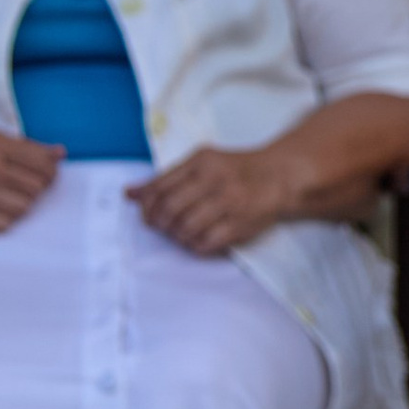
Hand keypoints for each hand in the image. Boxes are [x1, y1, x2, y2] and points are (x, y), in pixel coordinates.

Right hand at [0, 127, 62, 234]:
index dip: (50, 169)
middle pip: (36, 187)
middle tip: (27, 183)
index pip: (41, 162)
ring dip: (24, 202)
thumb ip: (23, 145)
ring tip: (9, 194)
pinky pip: (5, 224)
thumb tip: (60, 153)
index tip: (47, 171)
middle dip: (39, 186)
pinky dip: (7, 217)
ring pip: (24, 207)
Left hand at [131, 144, 294, 258]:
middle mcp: (214, 180)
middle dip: (160, 224)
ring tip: (182, 233)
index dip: (147, 206)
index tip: (147, 215)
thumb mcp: (201, 163)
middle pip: (170, 209)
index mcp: (201, 161)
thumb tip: (128, 194)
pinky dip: (195, 246)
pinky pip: (206, 243)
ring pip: (185, 228)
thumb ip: (166, 178)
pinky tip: (198, 240)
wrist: (279, 175)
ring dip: (177, 236)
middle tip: (163, 227)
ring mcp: (229, 202)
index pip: (160, 187)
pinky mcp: (240, 223)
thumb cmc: (235, 170)